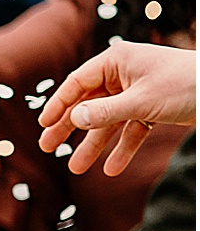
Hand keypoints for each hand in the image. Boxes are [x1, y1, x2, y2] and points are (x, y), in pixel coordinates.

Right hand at [37, 40, 197, 174]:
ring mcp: (138, 92)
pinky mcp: (153, 108)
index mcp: (117, 61)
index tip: (44, 125)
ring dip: (95, 144)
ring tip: (78, 168)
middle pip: (89, 103)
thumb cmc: (187, 85)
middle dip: (70, 128)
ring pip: (109, 121)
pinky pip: (131, 129)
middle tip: (48, 147)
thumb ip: (105, 112)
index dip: (59, 105)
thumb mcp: (142, 101)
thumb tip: (73, 119)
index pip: (78, 83)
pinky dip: (123, 148)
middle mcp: (124, 75)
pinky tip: (112, 169)